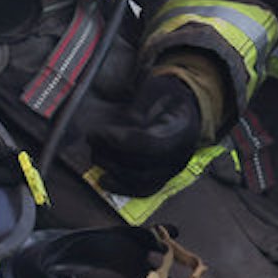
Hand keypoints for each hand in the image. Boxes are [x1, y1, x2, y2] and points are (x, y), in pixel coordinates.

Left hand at [89, 73, 202, 196]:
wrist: (186, 110)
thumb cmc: (168, 97)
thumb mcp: (157, 87)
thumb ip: (142, 103)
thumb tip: (128, 120)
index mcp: (181, 130)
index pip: (147, 143)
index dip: (117, 141)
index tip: (95, 133)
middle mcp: (180, 155)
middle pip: (141, 164)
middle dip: (110, 154)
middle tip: (91, 140)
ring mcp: (173, 170)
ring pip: (140, 181)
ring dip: (112, 170)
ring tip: (95, 154)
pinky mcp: (164, 178)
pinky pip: (143, 190)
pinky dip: (121, 187)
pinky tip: (103, 179)